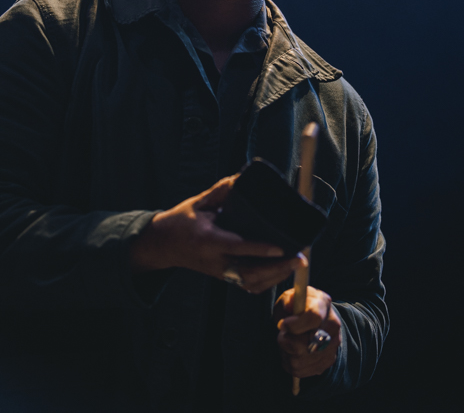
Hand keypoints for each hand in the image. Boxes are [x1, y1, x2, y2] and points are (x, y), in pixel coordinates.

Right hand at [129, 175, 306, 293]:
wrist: (164, 244)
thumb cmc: (182, 220)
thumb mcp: (198, 202)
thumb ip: (221, 191)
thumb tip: (241, 178)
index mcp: (208, 240)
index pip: (237, 246)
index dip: (259, 249)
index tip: (281, 248)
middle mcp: (215, 261)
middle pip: (250, 272)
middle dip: (277, 268)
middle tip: (299, 257)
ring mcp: (220, 273)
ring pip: (251, 283)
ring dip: (276, 276)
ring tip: (296, 263)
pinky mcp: (223, 278)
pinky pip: (248, 286)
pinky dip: (267, 282)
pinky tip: (282, 271)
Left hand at [274, 286, 341, 377]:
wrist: (315, 319)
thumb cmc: (298, 306)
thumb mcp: (291, 296)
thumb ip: (288, 300)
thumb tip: (288, 306)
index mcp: (323, 304)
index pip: (314, 318)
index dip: (295, 324)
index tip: (282, 324)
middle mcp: (333, 327)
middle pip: (305, 344)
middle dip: (287, 340)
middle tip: (284, 333)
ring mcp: (332, 347)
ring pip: (299, 360)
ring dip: (286, 352)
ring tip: (288, 341)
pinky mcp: (327, 362)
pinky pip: (300, 370)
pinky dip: (290, 362)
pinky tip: (292, 351)